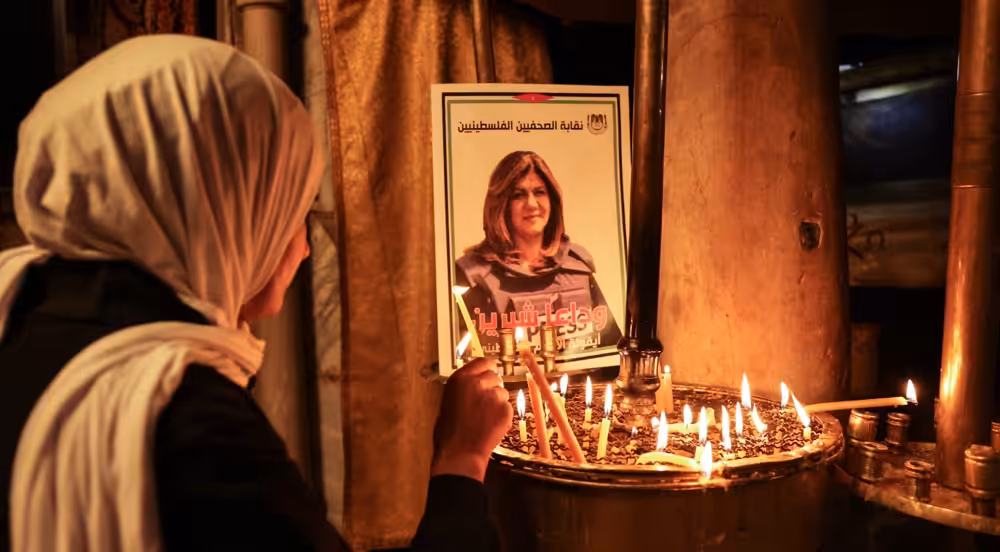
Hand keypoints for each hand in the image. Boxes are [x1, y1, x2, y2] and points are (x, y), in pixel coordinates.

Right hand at [431, 358, 511, 481]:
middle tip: (484, 404)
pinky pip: (507, 408)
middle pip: (495, 377)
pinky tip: (490, 425)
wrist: (460, 453)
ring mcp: (493, 396)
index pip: (483, 362)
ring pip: (503, 393)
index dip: (488, 368)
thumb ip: (464, 388)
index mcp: (460, 379)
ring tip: (484, 418)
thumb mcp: (449, 401)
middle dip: (492, 388)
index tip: (490, 372)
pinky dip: (502, 416)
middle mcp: (477, 383)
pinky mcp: (505, 409)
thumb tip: (475, 381)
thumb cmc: (450, 431)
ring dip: (497, 402)